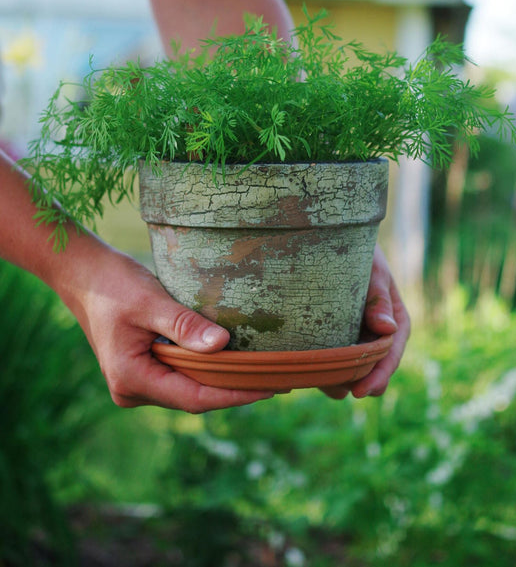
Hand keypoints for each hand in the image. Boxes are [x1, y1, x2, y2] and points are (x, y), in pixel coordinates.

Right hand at [60, 243, 274, 412]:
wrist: (83, 275)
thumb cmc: (113, 284)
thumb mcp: (151, 302)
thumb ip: (185, 326)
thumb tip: (222, 346)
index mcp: (131, 378)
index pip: (195, 397)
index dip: (235, 395)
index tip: (269, 388)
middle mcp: (131, 389)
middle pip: (193, 397)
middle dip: (233, 388)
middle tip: (276, 379)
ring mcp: (134, 383)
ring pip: (187, 388)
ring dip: (220, 379)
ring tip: (260, 370)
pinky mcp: (140, 370)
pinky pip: (179, 376)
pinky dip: (204, 369)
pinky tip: (230, 359)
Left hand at [322, 244, 409, 399]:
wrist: (332, 237)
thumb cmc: (359, 251)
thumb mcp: (371, 270)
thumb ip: (378, 297)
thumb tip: (388, 329)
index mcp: (393, 318)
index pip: (391, 351)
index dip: (380, 373)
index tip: (363, 391)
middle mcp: (375, 330)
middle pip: (371, 365)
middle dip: (358, 381)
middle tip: (340, 391)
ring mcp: (353, 333)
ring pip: (349, 364)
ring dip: (338, 378)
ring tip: (321, 383)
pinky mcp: (330, 332)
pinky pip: (328, 354)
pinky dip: (321, 365)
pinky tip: (305, 370)